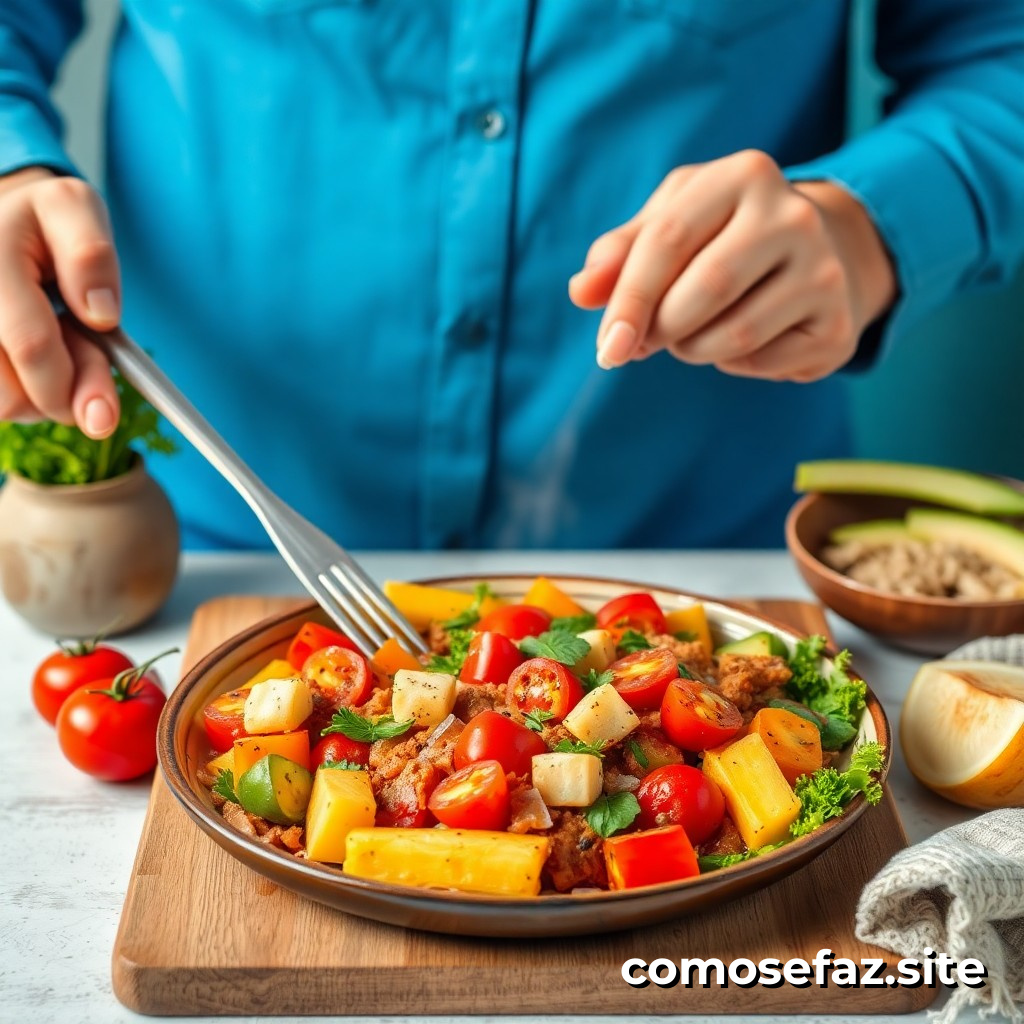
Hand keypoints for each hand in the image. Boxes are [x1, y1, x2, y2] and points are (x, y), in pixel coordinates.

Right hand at [0, 167, 120, 435]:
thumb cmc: (39, 221)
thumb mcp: (74, 211)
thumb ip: (91, 256)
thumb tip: (101, 313)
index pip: (32, 345)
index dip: (72, 385)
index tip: (103, 411)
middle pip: (10, 395)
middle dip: (62, 397)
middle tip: (85, 362)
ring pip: (1, 406)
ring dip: (39, 397)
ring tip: (51, 349)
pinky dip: (21, 394)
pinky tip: (25, 362)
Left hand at [569, 150, 895, 381]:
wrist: (821, 250)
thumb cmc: (722, 235)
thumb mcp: (671, 222)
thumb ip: (619, 253)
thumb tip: (582, 292)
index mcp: (744, 175)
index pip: (667, 240)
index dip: (628, 301)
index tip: (606, 348)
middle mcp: (794, 215)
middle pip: (703, 291)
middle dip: (660, 329)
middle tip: (645, 341)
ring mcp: (824, 271)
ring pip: (732, 337)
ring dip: (692, 349)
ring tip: (692, 333)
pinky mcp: (836, 326)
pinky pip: (760, 363)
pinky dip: (730, 364)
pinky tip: (739, 339)